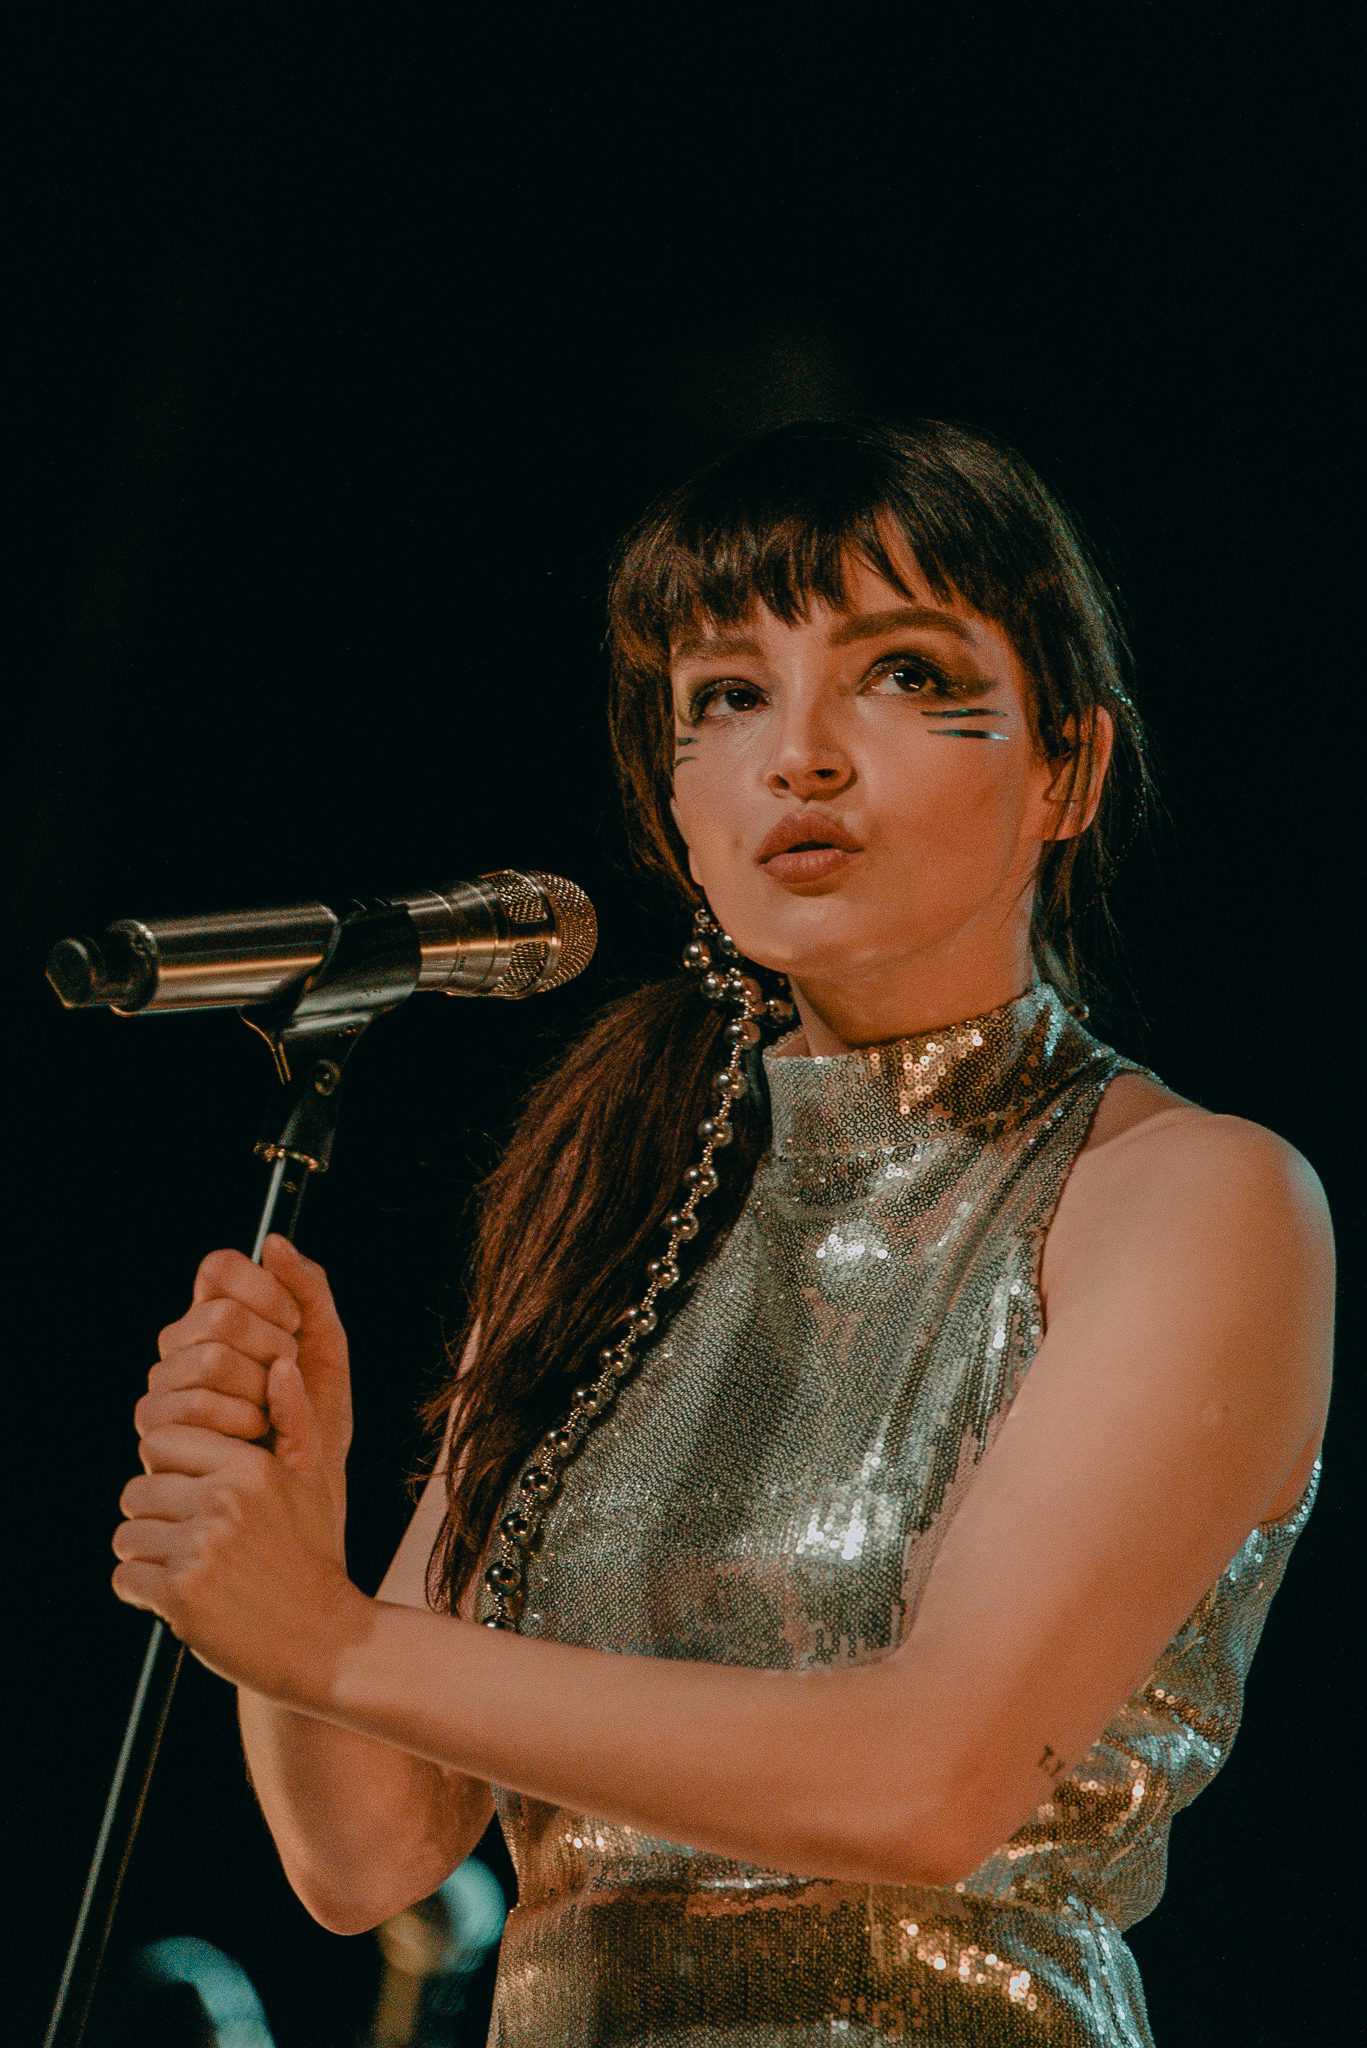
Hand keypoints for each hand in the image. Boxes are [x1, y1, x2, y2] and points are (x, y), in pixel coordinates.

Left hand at [113, 1341, 367, 1700]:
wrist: (325, 1639)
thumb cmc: (314, 1556)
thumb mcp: (313, 1482)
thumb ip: (293, 1421)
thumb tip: (282, 1364)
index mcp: (249, 1467)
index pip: (163, 1442)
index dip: (171, 1469)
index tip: (195, 1496)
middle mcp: (222, 1501)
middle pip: (137, 1490)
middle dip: (155, 1516)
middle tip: (190, 1541)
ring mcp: (199, 1548)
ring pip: (128, 1535)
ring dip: (147, 1556)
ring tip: (189, 1570)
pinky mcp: (180, 1595)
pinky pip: (126, 1579)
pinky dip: (143, 1592)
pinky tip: (181, 1598)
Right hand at [135, 1235, 352, 1553]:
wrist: (305, 1498)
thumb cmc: (316, 1421)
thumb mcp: (327, 1352)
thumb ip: (310, 1292)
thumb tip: (275, 1243)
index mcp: (217, 1314)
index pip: (218, 1267)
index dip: (264, 1290)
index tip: (295, 1324)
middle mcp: (182, 1345)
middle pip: (220, 1316)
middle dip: (273, 1348)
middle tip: (288, 1379)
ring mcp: (164, 1386)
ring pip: (208, 1359)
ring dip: (260, 1389)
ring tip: (272, 1414)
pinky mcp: (158, 1431)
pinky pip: (196, 1406)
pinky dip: (243, 1421)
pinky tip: (256, 1439)